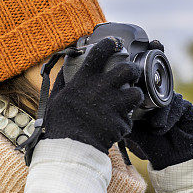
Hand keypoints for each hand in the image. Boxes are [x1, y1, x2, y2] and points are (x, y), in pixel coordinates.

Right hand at [43, 37, 143, 153]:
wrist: (69, 148)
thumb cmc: (60, 122)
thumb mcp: (57, 97)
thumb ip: (63, 80)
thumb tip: (64, 67)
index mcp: (85, 80)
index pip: (100, 53)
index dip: (111, 44)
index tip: (115, 44)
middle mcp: (102, 89)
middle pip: (128, 69)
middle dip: (133, 70)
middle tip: (132, 74)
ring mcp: (113, 105)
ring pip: (136, 93)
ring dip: (134, 96)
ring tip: (129, 99)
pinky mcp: (121, 122)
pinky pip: (129, 119)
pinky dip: (124, 122)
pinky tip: (117, 123)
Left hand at [126, 93, 192, 169]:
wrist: (171, 159)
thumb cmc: (154, 146)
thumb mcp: (137, 134)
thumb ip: (127, 124)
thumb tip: (114, 118)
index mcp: (153, 104)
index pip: (149, 92)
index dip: (143, 98)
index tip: (136, 107)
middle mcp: (167, 102)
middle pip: (161, 94)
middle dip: (153, 105)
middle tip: (148, 121)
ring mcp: (179, 105)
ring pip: (172, 99)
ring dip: (163, 113)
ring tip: (156, 128)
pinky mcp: (190, 110)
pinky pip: (183, 106)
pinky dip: (173, 116)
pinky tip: (166, 128)